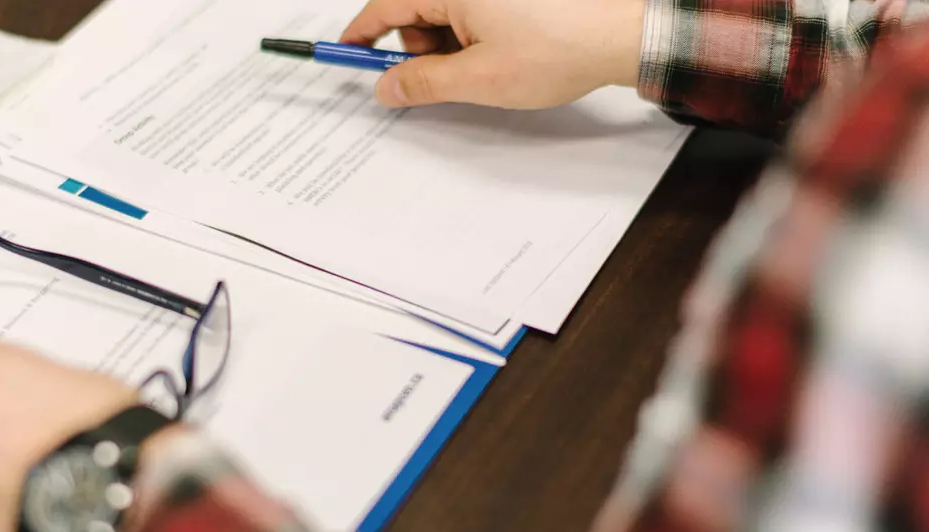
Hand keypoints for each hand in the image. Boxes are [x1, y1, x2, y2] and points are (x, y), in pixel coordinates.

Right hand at [340, 0, 645, 108]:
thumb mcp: (478, 77)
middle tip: (441, 78)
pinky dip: (472, 35)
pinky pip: (472, 10)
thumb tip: (387, 87)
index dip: (363, 34)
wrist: (620, 36)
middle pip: (415, 8)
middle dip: (418, 46)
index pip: (387, 5)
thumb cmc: (558, 49)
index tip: (348, 53)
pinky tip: (497, 55)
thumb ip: (422, 82)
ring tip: (483, 68)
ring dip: (449, 45)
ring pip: (445, 11)